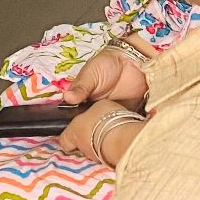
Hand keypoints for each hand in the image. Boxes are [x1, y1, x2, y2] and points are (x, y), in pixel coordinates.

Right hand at [54, 45, 149, 166]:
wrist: (132, 60)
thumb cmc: (105, 64)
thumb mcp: (90, 74)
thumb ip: (81, 87)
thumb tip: (67, 98)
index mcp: (84, 102)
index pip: (77, 120)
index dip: (77, 129)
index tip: (77, 135)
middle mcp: (97, 111)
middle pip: (92, 128)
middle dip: (93, 136)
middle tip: (94, 139)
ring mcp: (113, 115)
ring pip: (108, 131)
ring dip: (109, 134)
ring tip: (109, 137)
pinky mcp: (127, 116)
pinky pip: (125, 128)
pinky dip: (126, 131)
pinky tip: (124, 135)